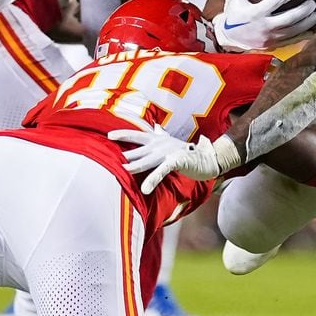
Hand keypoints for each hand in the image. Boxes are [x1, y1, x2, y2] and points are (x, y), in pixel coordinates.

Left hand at [110, 129, 242, 193]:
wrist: (207, 157)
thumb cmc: (186, 151)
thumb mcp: (170, 142)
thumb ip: (161, 134)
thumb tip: (155, 126)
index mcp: (157, 139)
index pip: (137, 134)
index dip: (123, 134)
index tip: (108, 135)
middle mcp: (160, 144)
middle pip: (138, 150)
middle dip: (125, 154)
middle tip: (109, 157)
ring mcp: (168, 152)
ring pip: (147, 160)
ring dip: (135, 166)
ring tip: (123, 170)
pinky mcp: (176, 161)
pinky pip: (161, 171)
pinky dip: (152, 180)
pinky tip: (144, 189)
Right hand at [212, 0, 315, 50]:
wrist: (228, 37)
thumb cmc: (233, 13)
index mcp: (254, 13)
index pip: (274, 2)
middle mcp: (263, 27)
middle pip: (289, 18)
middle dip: (304, 10)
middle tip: (312, 2)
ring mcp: (269, 38)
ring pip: (293, 31)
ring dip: (307, 22)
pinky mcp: (273, 45)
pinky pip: (291, 40)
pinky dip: (303, 34)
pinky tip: (311, 28)